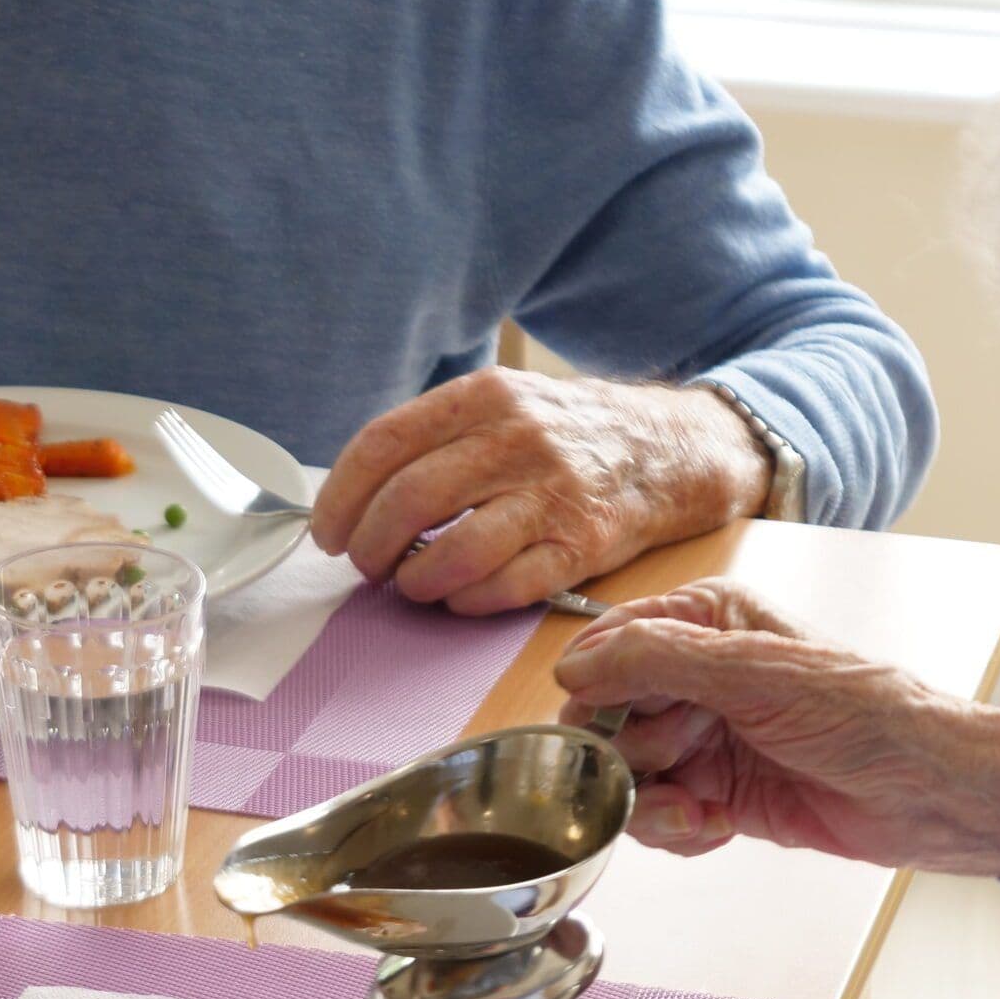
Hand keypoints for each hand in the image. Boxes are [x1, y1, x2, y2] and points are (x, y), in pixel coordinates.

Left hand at [310, 369, 770, 614]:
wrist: (670, 452)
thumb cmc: (568, 437)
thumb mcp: (504, 406)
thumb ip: (436, 439)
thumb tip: (356, 499)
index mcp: (484, 397)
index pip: (382, 445)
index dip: (340, 497)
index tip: (329, 532)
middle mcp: (518, 438)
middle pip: (409, 501)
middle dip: (372, 546)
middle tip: (368, 566)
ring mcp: (552, 493)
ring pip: (454, 551)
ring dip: (416, 582)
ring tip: (412, 586)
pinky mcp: (582, 545)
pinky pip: (505, 588)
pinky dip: (468, 601)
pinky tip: (460, 597)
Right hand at [553, 581, 999, 874]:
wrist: (927, 792)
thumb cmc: (866, 713)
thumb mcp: (756, 672)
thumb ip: (658, 660)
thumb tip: (574, 667)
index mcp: (707, 621)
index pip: (609, 646)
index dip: (595, 689)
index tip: (599, 724)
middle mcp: (698, 677)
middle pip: (608, 717)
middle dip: (626, 754)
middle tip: (671, 764)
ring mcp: (705, 739)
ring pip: (628, 776)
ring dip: (652, 803)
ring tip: (699, 808)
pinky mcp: (716, 796)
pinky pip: (659, 817)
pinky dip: (678, 830)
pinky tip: (717, 826)